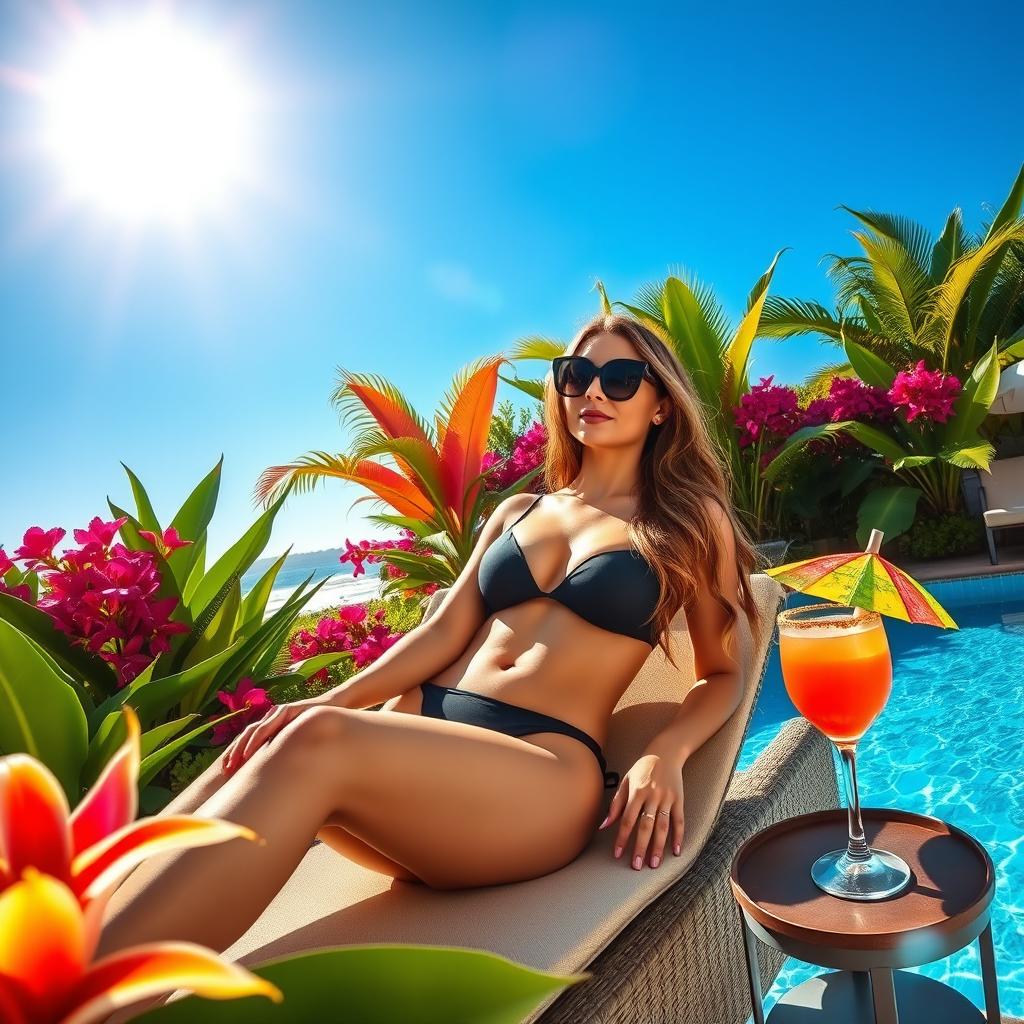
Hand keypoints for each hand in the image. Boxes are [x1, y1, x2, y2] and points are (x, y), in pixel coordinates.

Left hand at [220, 695, 332, 774]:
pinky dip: (259, 736)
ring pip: (254, 730)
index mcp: (270, 727)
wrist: (335, 707)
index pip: (248, 741)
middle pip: (246, 736)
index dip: (235, 755)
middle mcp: (271, 719)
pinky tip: (253, 747)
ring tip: (236, 761)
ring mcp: (278, 713)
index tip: (226, 773)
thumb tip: (277, 779)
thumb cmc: (318, 729)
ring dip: (243, 745)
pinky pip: (270, 724)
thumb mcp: (299, 743)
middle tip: (226, 770)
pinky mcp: (288, 709)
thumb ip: (286, 753)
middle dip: (234, 752)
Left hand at [598, 748, 684, 869]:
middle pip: (645, 826)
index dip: (622, 838)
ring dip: (658, 847)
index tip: (618, 854)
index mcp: (636, 791)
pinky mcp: (679, 799)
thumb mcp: (626, 781)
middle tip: (636, 866)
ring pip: (663, 826)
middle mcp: (652, 796)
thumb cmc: (642, 769)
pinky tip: (677, 851)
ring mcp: (667, 798)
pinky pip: (679, 820)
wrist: (665, 752)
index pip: (627, 819)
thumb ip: (616, 804)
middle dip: (640, 847)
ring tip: (654, 864)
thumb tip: (604, 825)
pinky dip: (679, 836)